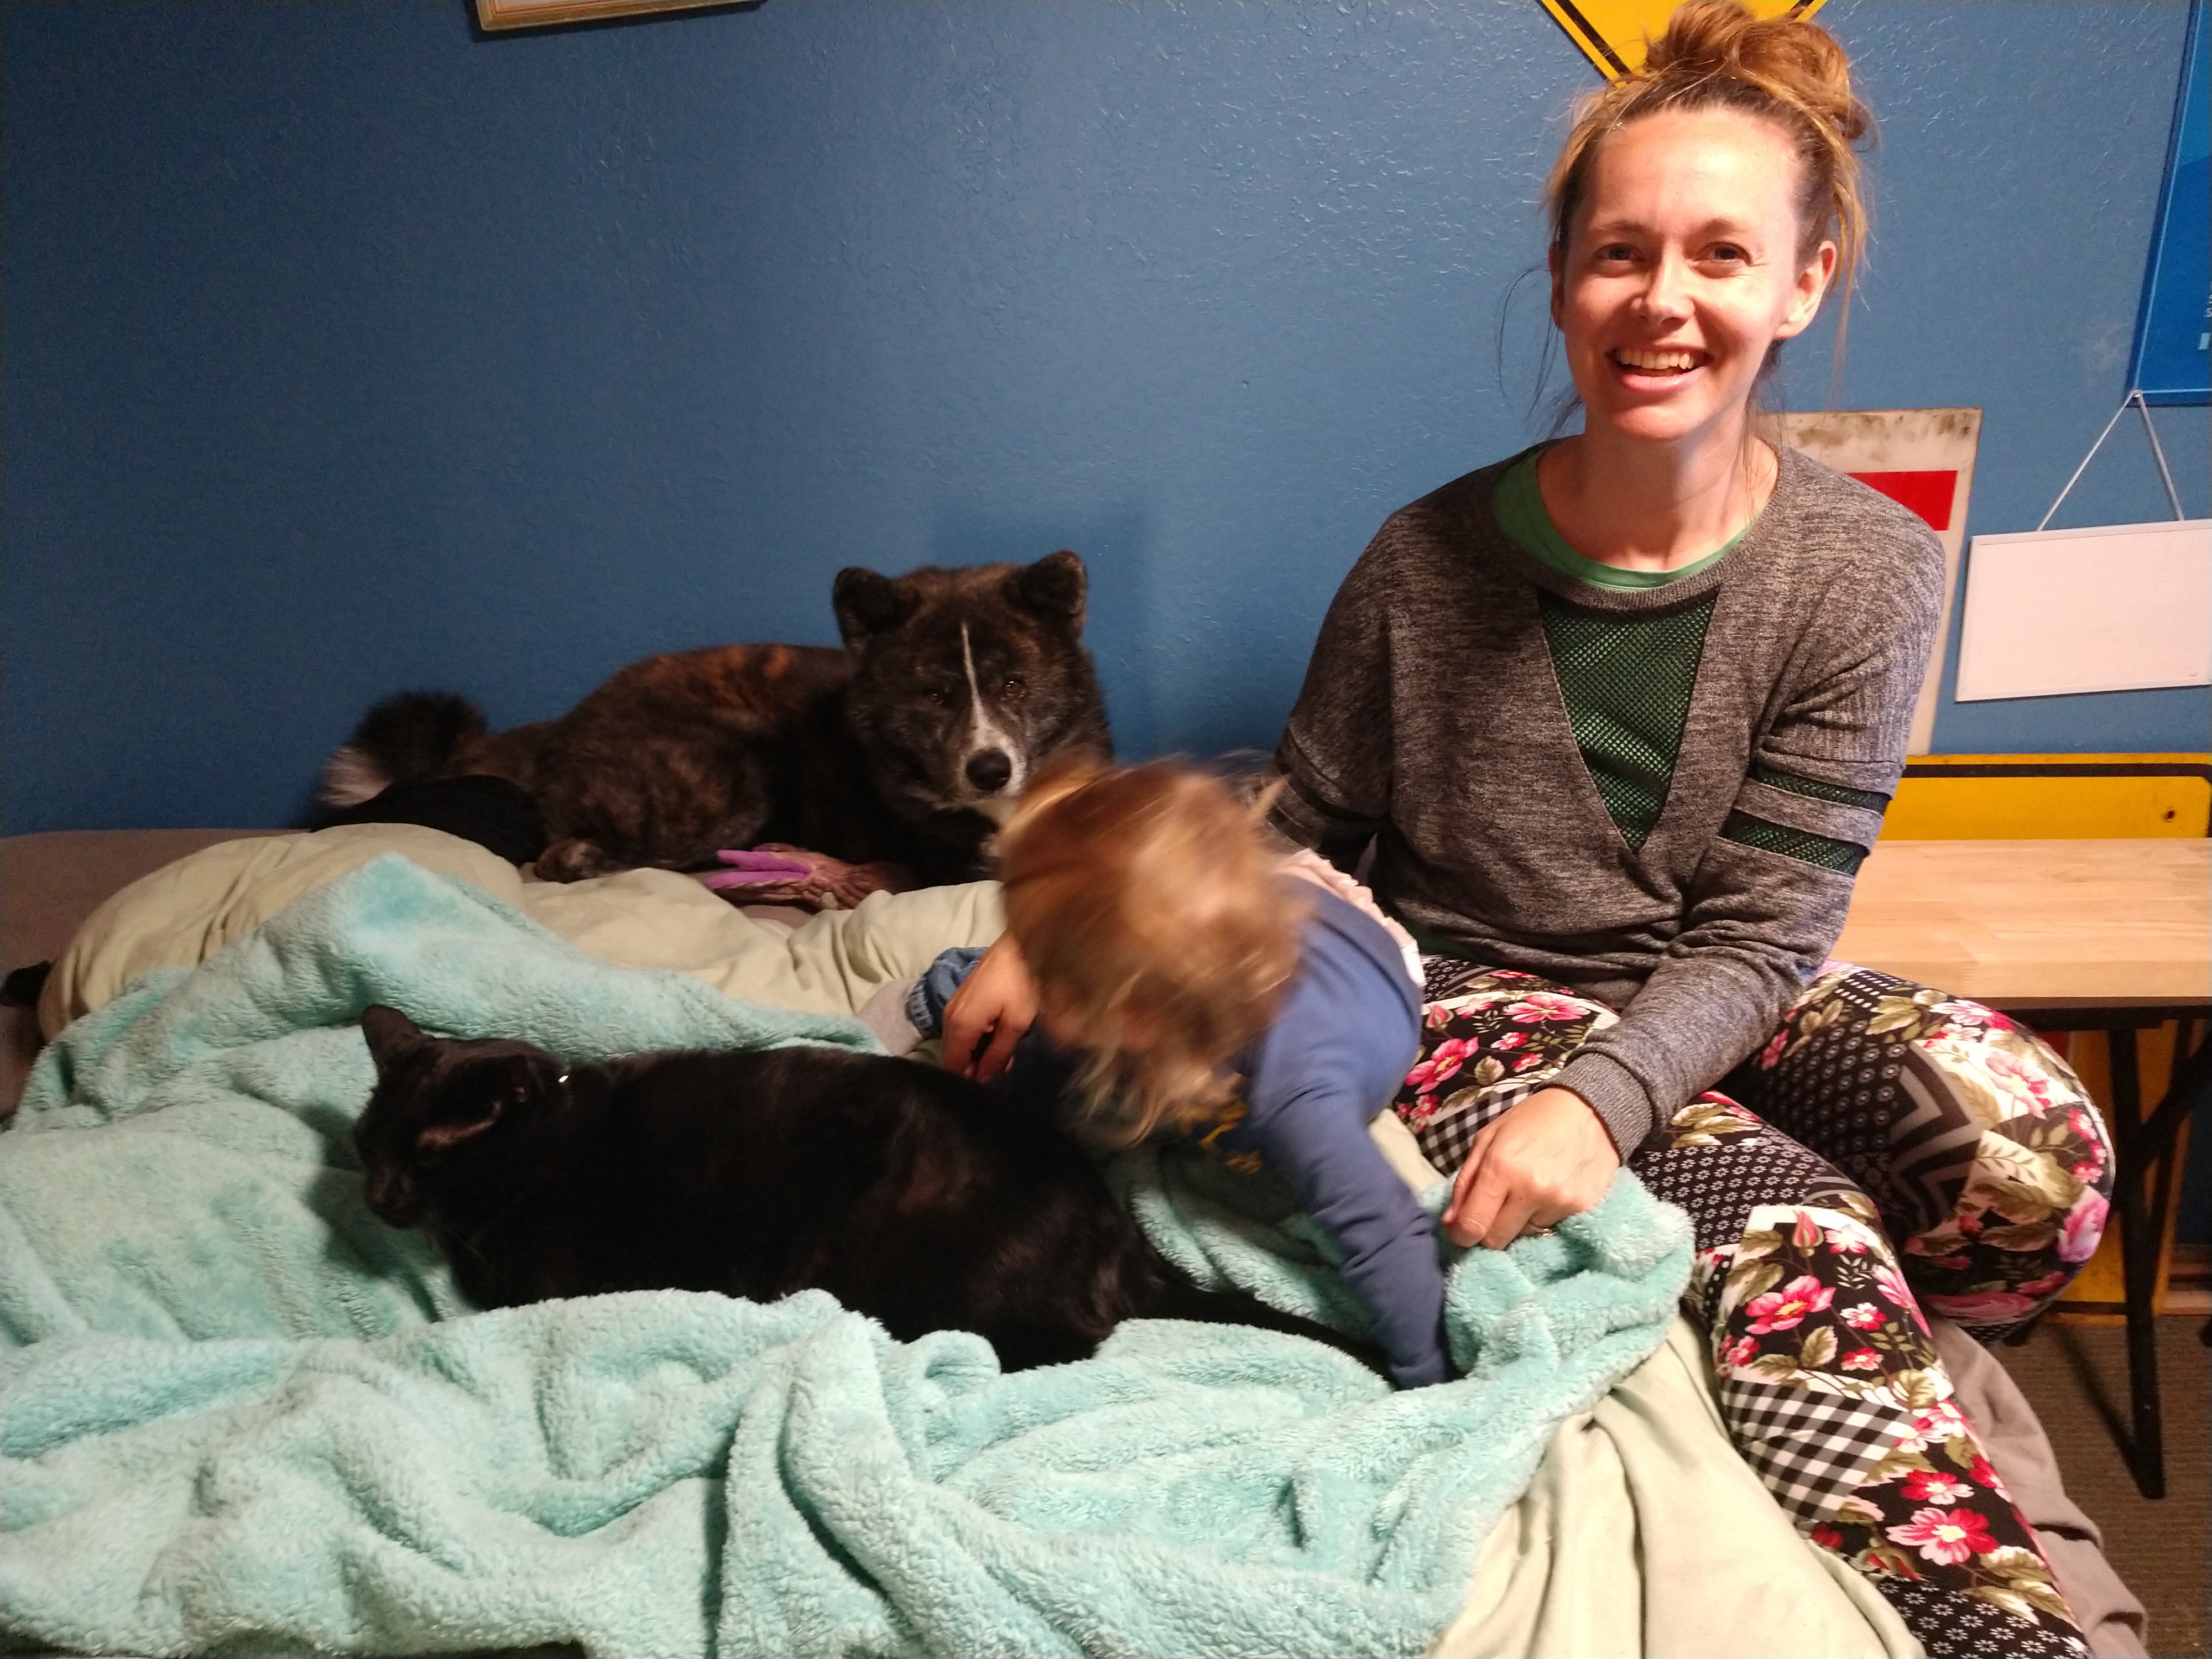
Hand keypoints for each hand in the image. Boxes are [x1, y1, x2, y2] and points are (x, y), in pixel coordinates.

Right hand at [940, 934, 1037, 1081]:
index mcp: (960, 1025)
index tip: (989, 1085)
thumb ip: (998, 1054)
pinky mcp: (960, 999)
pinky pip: (962, 1028)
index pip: (952, 1065)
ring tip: (1004, 1052)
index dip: (968, 1080)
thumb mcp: (1015, 1023)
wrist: (1017, 946)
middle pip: (953, 1055)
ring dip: (977, 1052)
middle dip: (974, 1066)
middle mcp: (949, 1017)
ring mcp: (952, 1006)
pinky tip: (997, 1036)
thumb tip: (984, 1078)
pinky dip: (976, 1037)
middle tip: (1002, 1068)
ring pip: (958, 1042)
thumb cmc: (1020, 984)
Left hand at [1442, 1087, 1620, 1248]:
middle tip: (1496, 1207)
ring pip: (1525, 1235)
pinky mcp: (1584, 1209)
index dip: (1462, 1234)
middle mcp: (1531, 1189)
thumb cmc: (1531, 1121)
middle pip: (1497, 1239)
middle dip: (1490, 1228)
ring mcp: (1560, 1202)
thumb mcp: (1487, 1139)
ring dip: (1520, 1221)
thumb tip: (1450, 1223)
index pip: (1473, 1225)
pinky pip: (1552, 1229)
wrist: (1588, 1110)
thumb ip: (1465, 1182)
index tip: (1463, 1229)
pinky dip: (1545, 1217)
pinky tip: (1550, 1193)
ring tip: (1530, 1191)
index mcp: (1501, 1167)